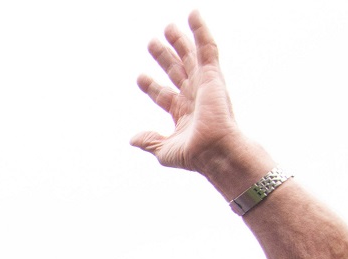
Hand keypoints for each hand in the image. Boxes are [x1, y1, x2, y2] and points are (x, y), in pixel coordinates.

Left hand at [131, 12, 243, 174]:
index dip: (152, 87)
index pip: (164, 96)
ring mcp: (204, 84)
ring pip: (189, 57)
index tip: (140, 77)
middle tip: (151, 43)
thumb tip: (133, 139)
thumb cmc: (195, 155)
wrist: (214, 151)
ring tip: (168, 27)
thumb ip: (150, 141)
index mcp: (184, 114)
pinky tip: (194, 15)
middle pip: (176, 71)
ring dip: (179, 41)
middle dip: (164, 57)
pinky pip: (207, 47)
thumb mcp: (164, 150)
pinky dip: (201, 30)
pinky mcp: (213, 74)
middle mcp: (194, 97)